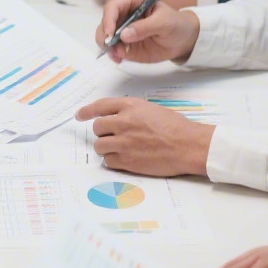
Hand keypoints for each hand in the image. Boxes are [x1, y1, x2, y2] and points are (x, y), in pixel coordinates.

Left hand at [76, 97, 211, 176]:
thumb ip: (131, 112)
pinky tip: (126, 158)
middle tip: (113, 136)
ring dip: (106, 147)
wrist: (187, 145)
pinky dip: (113, 160)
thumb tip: (115, 119)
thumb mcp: (151, 110)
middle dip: (103, 132)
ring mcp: (123, 142)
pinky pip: (108, 161)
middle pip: (97, 127)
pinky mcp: (126, 160)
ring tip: (121, 148)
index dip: (87, 111)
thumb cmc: (175, 128)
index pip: (100, 106)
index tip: (80, 115)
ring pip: (99, 146)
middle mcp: (124, 122)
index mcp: (130, 107)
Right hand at [95, 0, 199, 63]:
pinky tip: (120, 59)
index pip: (114, 5)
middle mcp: (123, 12)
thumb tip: (124, 34)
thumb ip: (145, 27)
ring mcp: (121, 28)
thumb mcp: (165, 23)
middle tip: (111, 47)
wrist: (182, 40)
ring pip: (103, 35)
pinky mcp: (123, 42)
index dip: (109, 19)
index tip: (111, 34)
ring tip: (118, 56)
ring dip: (107, 46)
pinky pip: (111, 48)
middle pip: (104, 21)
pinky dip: (112, 54)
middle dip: (104, 35)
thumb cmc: (176, 24)